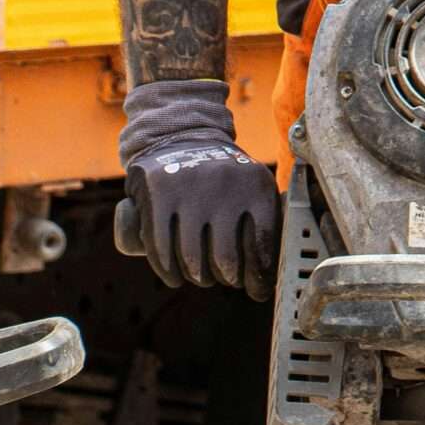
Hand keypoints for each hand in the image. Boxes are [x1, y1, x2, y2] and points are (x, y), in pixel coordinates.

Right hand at [115, 78, 278, 301]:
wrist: (180, 135)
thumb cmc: (220, 177)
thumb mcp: (250, 185)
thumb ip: (264, 221)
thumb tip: (266, 279)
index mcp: (255, 186)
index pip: (261, 246)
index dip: (258, 276)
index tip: (255, 288)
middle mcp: (225, 185)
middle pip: (225, 258)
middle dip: (225, 278)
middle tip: (224, 279)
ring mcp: (189, 190)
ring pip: (192, 258)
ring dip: (197, 276)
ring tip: (200, 277)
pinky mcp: (158, 194)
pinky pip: (162, 247)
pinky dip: (168, 270)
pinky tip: (175, 277)